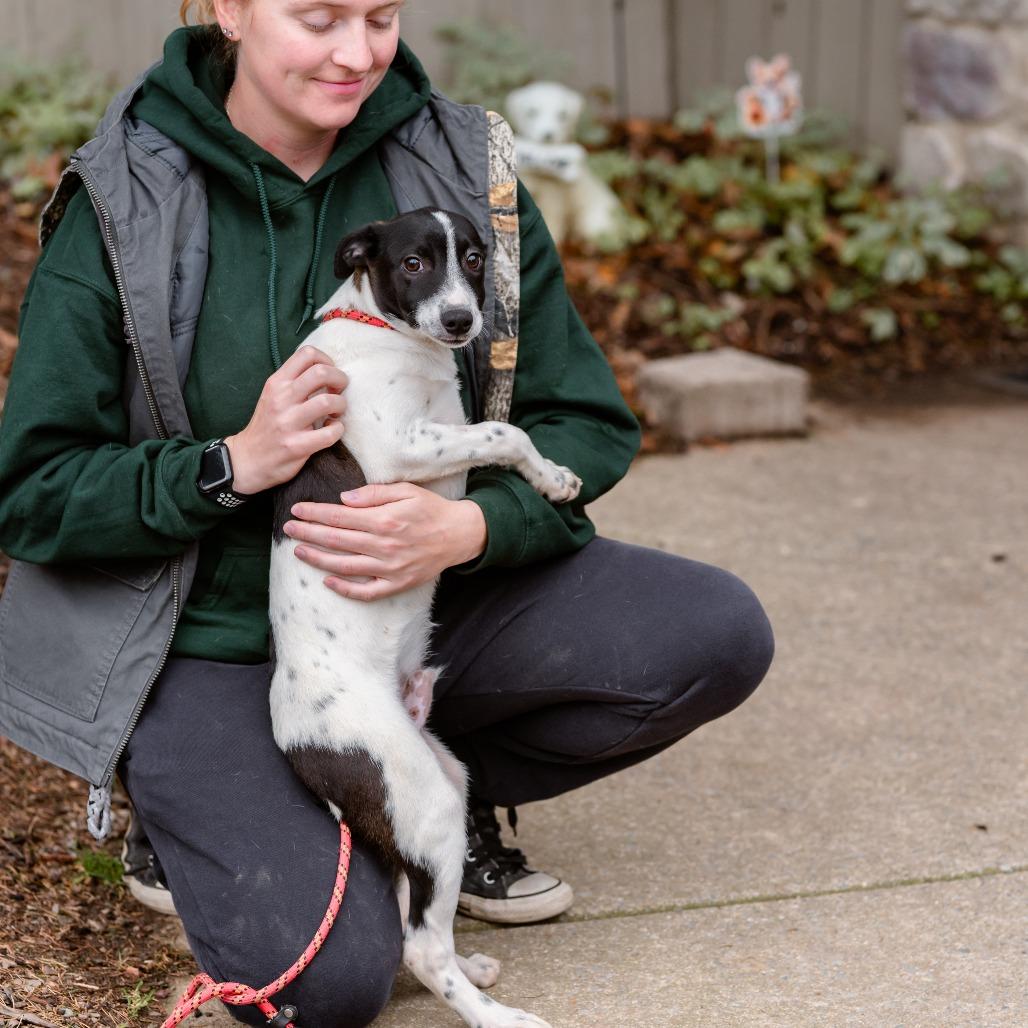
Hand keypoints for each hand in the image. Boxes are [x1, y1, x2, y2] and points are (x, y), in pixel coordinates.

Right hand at [224, 346, 347, 494]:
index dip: (327, 360)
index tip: (330, 374)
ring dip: (341, 406)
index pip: (307, 354)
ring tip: (336, 413)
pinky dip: (338, 430)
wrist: (247, 459)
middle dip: (340, 379)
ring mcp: (288, 423)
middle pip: (321, 372)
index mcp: (277, 382)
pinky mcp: (297, 446)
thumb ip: (294, 381)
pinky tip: (332, 430)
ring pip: (328, 401)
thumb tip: (326, 370)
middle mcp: (281, 398)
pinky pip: (329, 433)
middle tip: (339, 391)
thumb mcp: (273, 395)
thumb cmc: (267, 425)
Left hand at [282, 482, 487, 600]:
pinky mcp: (397, 584)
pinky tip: (328, 581)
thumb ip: (373, 493)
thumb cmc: (431, 509)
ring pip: (344, 566)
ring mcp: (389, 568)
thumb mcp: (406, 490)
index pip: (339, 516)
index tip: (296, 509)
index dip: (314, 513)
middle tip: (288, 528)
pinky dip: (345, 589)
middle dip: (308, 533)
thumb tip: (343, 499)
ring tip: (299, 551)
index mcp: (385, 519)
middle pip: (336, 540)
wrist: (460, 535)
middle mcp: (384, 545)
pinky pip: (366, 592)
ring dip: (318, 559)